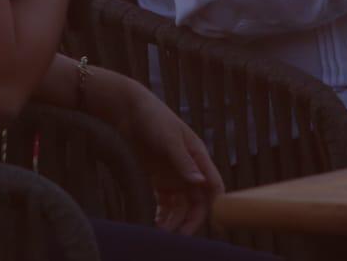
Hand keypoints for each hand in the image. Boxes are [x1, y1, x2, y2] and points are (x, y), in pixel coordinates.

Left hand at [120, 89, 224, 233]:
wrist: (130, 111)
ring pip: (181, 205)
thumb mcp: (169, 139)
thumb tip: (199, 182)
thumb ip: (183, 161)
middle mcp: (190, 169)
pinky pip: (166, 202)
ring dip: (175, 219)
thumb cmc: (155, 119)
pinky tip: (156, 222)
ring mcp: (174, 175)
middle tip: (180, 235)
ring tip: (161, 230)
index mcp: (199, 157)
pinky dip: (163, 214)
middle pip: (198, 201)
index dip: (217, 204)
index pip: (214, 185)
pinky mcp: (159, 178)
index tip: (213, 224)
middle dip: (191, 219)